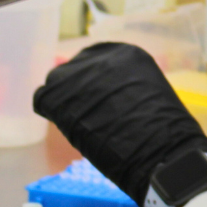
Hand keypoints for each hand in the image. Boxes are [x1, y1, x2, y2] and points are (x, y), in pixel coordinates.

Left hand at [33, 43, 206, 206]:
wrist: (157, 152)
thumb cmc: (162, 135)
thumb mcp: (149, 98)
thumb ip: (127, 90)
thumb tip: (109, 100)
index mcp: (128, 54)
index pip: (99, 62)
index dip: (96, 85)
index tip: (100, 103)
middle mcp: (100, 56)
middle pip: (76, 70)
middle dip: (79, 92)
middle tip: (88, 116)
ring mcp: (76, 73)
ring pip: (58, 83)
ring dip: (66, 103)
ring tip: (82, 126)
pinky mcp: (57, 92)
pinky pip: (43, 99)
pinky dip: (52, 114)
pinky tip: (69, 128)